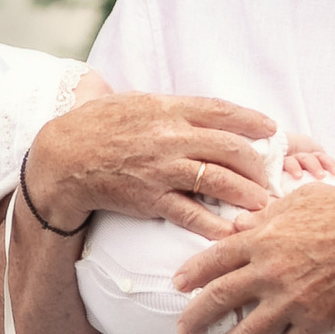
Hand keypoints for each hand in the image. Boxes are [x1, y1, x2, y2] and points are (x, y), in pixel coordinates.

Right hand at [26, 90, 277, 240]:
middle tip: (271, 177)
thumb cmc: (96, 126)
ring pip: (219, 180)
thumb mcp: (133, 101)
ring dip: (247, 194)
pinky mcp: (151, 198)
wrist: (63, 157)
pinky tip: (231, 232)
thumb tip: (193, 107)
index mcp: (168, 108)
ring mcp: (162, 168)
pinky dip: (213, 224)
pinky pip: (190, 212)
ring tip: (262, 204)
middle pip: (231, 148)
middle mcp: (170, 136)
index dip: (252, 120)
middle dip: (258, 165)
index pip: (222, 110)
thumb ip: (167, 105)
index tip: (271, 129)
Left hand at [172, 186, 334, 333]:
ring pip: (247, 332)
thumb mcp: (304, 200)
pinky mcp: (315, 321)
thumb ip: (268, 213)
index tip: (178, 285)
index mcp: (264, 240)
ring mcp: (291, 300)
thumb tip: (241, 222)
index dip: (191, 273)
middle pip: (219, 299)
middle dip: (196, 318)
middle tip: (183, 331)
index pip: (215, 259)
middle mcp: (270, 272)